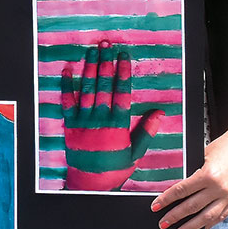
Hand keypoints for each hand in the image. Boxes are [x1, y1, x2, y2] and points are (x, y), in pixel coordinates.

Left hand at [61, 41, 163, 190]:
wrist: (90, 183)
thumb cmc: (114, 168)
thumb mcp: (135, 152)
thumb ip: (146, 131)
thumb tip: (160, 113)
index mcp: (117, 125)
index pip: (121, 92)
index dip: (123, 73)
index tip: (124, 57)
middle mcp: (100, 119)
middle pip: (104, 86)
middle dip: (106, 63)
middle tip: (107, 45)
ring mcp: (84, 121)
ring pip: (87, 89)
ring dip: (90, 68)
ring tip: (93, 51)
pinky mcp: (70, 124)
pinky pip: (67, 102)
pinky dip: (66, 86)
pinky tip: (68, 70)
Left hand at [151, 126, 227, 228]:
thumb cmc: (223, 146)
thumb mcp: (203, 156)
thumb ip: (193, 172)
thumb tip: (178, 188)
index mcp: (208, 174)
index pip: (182, 191)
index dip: (166, 200)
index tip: (155, 207)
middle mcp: (219, 188)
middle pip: (192, 207)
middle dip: (175, 217)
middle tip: (162, 223)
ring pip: (207, 217)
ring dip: (191, 227)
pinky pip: (221, 216)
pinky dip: (208, 224)